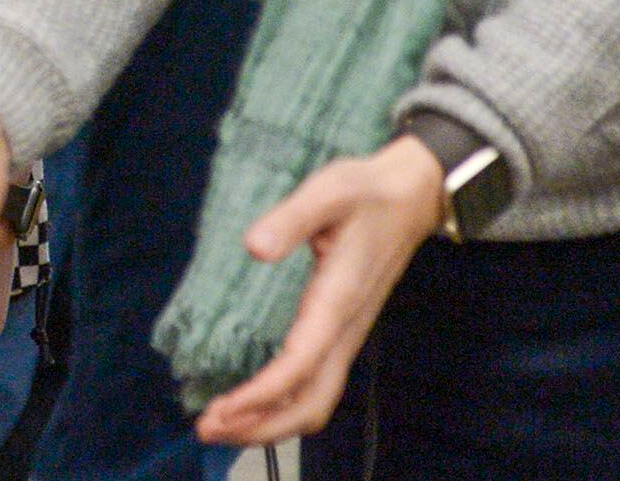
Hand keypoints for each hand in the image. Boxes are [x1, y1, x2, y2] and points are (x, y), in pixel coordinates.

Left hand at [194, 134, 443, 447]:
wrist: (411, 197)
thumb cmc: (366, 192)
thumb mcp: (328, 190)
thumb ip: (291, 217)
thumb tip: (254, 246)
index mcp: (339, 300)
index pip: (300, 364)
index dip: (263, 394)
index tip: (224, 407)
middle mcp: (346, 329)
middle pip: (311, 403)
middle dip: (262, 426)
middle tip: (208, 428)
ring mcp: (346, 335)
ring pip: (316, 401)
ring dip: (270, 422)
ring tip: (220, 425)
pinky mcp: (341, 332)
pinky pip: (315, 386)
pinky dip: (283, 405)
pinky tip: (251, 403)